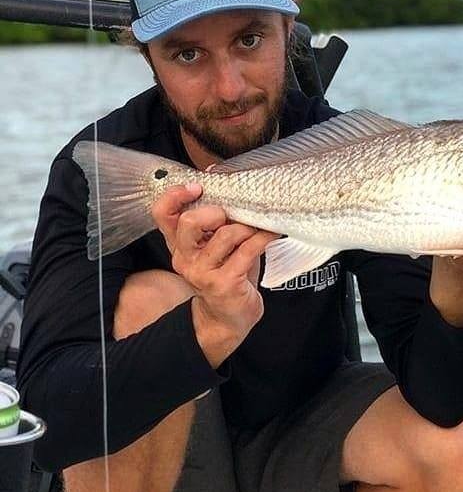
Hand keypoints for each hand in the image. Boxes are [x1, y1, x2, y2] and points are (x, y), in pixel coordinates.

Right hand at [152, 185, 278, 365]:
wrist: (228, 318)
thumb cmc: (227, 274)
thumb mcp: (216, 245)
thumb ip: (215, 216)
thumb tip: (215, 173)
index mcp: (179, 245)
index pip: (163, 214)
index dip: (175, 195)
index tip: (197, 186)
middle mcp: (185, 258)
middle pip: (189, 222)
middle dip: (215, 211)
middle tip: (231, 214)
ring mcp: (203, 272)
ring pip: (225, 234)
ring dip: (247, 226)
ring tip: (259, 227)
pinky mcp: (225, 283)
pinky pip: (247, 250)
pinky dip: (262, 238)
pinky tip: (270, 235)